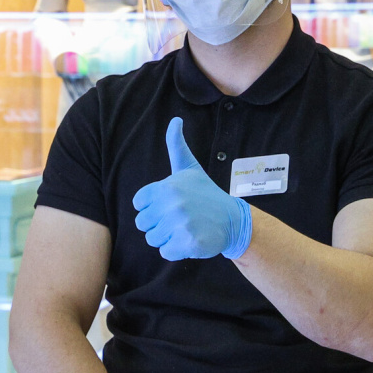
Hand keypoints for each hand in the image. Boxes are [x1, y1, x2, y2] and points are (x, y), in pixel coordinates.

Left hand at [132, 117, 251, 259]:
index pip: (139, 204)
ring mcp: (180, 224)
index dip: (152, 207)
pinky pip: (165, 252)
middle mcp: (172, 204)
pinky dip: (176, 250)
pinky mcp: (188, 243)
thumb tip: (175, 120)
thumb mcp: (189, 168)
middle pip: (143, 224)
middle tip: (179, 218)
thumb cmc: (205, 194)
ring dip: (167, 237)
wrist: (233, 220)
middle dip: (158, 224)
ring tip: (185, 228)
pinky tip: (190, 239)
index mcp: (165, 186)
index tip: (171, 204)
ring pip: (153, 239)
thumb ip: (176, 145)